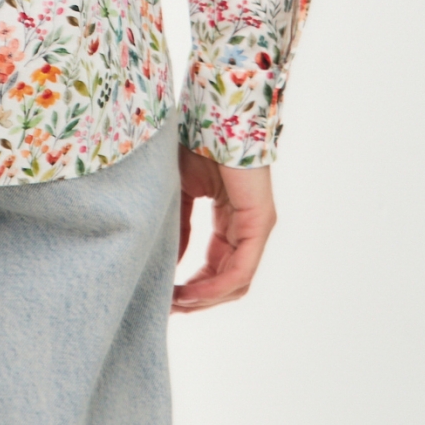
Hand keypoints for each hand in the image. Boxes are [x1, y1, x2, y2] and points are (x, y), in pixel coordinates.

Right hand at [172, 145, 276, 311]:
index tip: (164, 295)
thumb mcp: (180, 193)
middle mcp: (246, 229)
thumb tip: (168, 265)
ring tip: (175, 303)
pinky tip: (191, 292)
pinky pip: (241, 269)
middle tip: (167, 307)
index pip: (215, 266)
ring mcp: (256, 229)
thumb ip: (179, 228)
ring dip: (204, 298)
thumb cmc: (197, 144)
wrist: (214, 117)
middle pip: (226, 281)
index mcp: (229, 220)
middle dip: (196, 299)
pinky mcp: (260, 224)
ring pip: (235, 282)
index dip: (191, 286)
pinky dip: (216, 286)